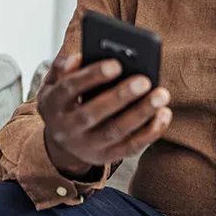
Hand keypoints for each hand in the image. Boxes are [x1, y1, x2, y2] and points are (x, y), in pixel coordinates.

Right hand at [38, 54, 172, 177]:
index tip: (117, 64)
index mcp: (51, 104)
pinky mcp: (106, 157)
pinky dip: (150, 132)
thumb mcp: (56, 82)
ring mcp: (86, 146)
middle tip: (145, 80)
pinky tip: (164, 114)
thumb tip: (79, 58)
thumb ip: (64, 67)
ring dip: (141, 113)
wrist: (62, 141)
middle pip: (93, 114)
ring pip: (115, 132)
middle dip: (120, 96)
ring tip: (162, 94)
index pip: (69, 89)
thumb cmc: (67, 100)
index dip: (92, 76)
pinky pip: (130, 147)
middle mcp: (66, 128)